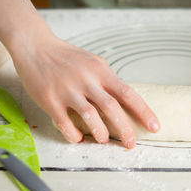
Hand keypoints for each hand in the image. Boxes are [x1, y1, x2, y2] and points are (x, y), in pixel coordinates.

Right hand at [10, 31, 159, 147]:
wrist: (36, 47)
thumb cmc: (67, 57)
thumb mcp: (94, 62)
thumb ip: (108, 80)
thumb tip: (124, 99)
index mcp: (101, 71)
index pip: (128, 93)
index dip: (143, 111)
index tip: (155, 126)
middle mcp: (86, 80)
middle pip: (112, 107)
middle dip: (125, 128)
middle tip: (131, 143)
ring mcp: (67, 90)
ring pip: (90, 115)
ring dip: (100, 132)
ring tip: (104, 139)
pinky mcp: (49, 99)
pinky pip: (64, 122)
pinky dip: (73, 134)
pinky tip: (78, 138)